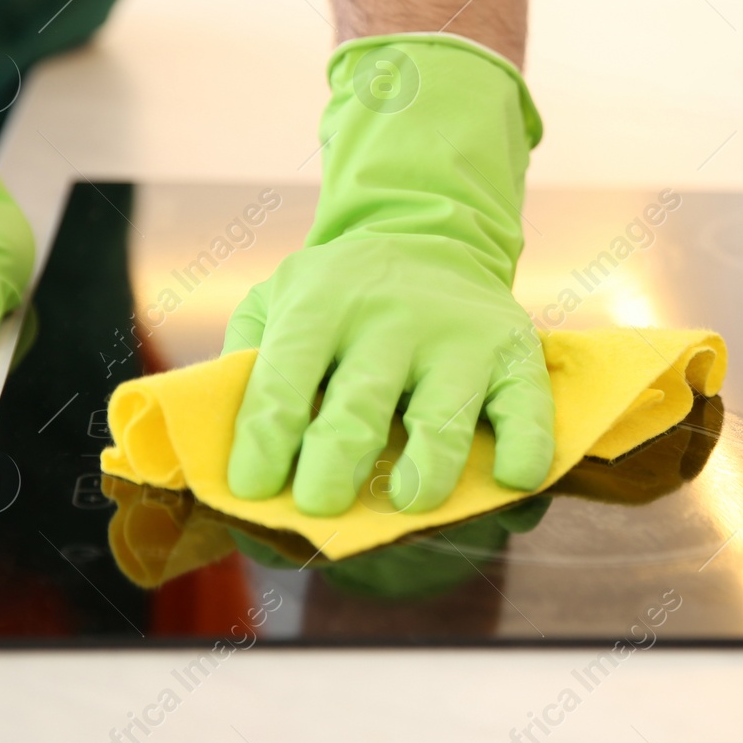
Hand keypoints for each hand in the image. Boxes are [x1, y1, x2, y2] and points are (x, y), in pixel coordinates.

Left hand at [223, 34, 553, 515]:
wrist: (431, 236)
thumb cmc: (338, 296)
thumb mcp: (276, 300)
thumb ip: (244, 363)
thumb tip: (216, 455)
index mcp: (320, 303)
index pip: (283, 380)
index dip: (263, 440)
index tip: (252, 488)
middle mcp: (389, 316)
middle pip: (359, 404)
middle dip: (335, 464)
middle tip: (319, 505)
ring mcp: (457, 335)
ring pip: (444, 414)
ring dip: (427, 467)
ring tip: (409, 503)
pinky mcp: (514, 352)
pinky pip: (527, 409)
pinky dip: (524, 448)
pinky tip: (510, 480)